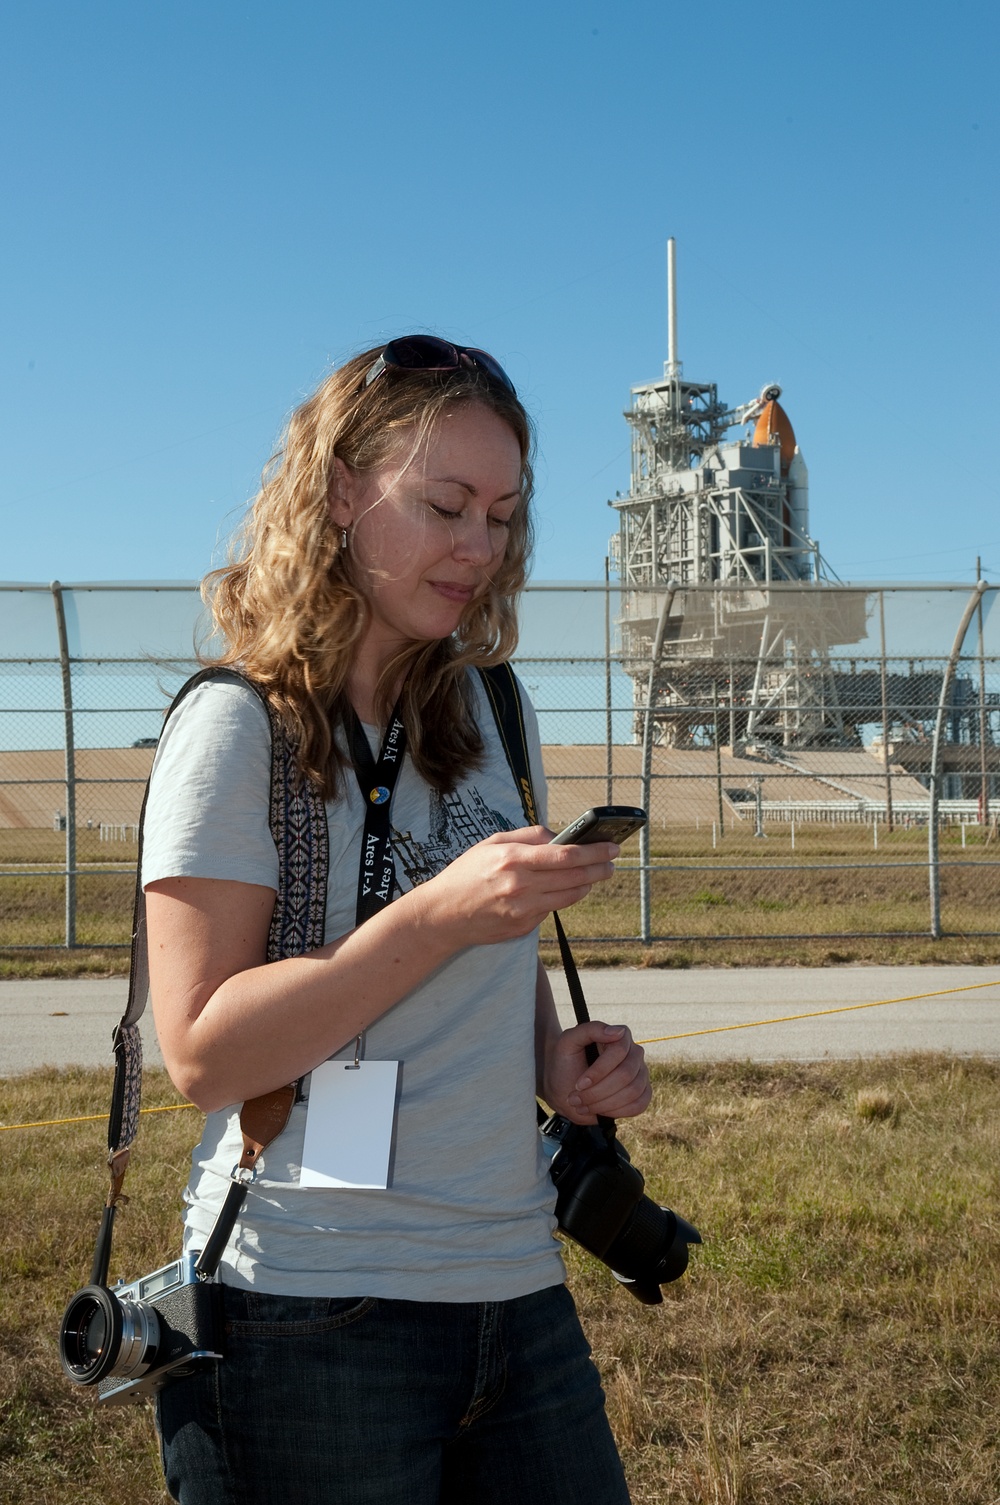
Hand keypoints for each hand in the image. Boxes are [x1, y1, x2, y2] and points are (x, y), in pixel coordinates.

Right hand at [417, 827, 618, 948]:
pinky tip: (565, 889)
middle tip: (613, 862)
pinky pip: (552, 910)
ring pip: (570, 896)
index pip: (566, 854)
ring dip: (587, 884)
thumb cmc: (466, 874)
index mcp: (513, 860)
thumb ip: (527, 836)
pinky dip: (562, 898)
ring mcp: (524, 910)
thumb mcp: (491, 843)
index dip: (594, 851)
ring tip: (595, 874)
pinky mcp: (524, 926)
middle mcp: (521, 886)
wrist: (443, 914)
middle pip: (575, 876)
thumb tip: (558, 836)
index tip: (611, 846)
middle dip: (599, 868)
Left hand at [540, 1020, 650, 1125]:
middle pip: (626, 1074)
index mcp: (619, 1037)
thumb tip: (618, 1032)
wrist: (562, 1089)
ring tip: (583, 1105)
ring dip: (604, 1104)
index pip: (619, 1051)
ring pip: (632, 1092)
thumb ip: (590, 1030)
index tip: (579, 1084)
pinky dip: (616, 1112)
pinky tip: (599, 1110)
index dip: (599, 1071)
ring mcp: (640, 1074)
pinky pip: (639, 1105)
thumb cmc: (564, 1063)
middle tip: (576, 1098)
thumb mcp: (568, 1042)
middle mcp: (634, 1054)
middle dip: (598, 1091)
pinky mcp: (642, 1094)